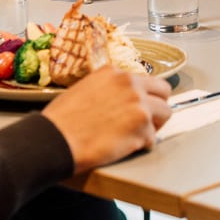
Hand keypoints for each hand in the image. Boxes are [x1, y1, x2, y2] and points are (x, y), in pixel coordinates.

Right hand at [42, 65, 171, 172]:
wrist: (55, 139)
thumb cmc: (61, 120)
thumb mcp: (85, 88)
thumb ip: (107, 89)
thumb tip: (117, 99)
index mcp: (115, 73)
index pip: (144, 80)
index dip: (143, 96)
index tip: (138, 107)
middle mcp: (130, 83)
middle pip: (163, 91)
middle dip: (157, 106)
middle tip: (147, 121)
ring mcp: (139, 103)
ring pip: (165, 113)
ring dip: (154, 126)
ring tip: (137, 136)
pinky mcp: (142, 126)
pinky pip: (153, 138)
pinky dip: (143, 145)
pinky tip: (126, 147)